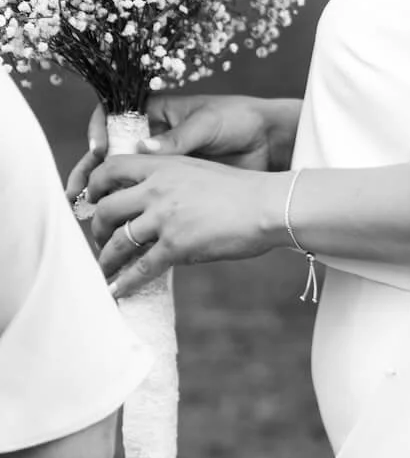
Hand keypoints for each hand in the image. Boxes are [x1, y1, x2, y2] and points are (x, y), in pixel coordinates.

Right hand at [66, 93, 300, 200]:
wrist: (272, 144)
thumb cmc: (240, 121)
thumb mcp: (208, 124)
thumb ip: (178, 137)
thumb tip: (144, 146)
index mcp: (157, 114)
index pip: (113, 118)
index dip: (99, 131)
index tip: (98, 149)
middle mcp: (152, 139)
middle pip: (108, 156)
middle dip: (89, 175)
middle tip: (75, 195)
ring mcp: (161, 167)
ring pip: (121, 183)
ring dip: (103, 201)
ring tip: (88, 218)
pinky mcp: (172, 190)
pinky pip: (144, 202)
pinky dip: (131, 217)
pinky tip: (120, 232)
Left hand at [88, 153, 284, 298]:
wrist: (268, 205)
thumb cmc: (241, 190)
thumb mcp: (198, 171)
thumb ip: (169, 180)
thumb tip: (148, 201)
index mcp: (163, 165)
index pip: (111, 167)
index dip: (94, 185)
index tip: (93, 201)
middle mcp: (158, 188)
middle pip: (106, 208)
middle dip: (98, 229)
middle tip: (101, 240)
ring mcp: (166, 217)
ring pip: (119, 241)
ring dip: (106, 260)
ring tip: (105, 270)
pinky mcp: (177, 245)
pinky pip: (141, 268)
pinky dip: (124, 283)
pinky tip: (117, 291)